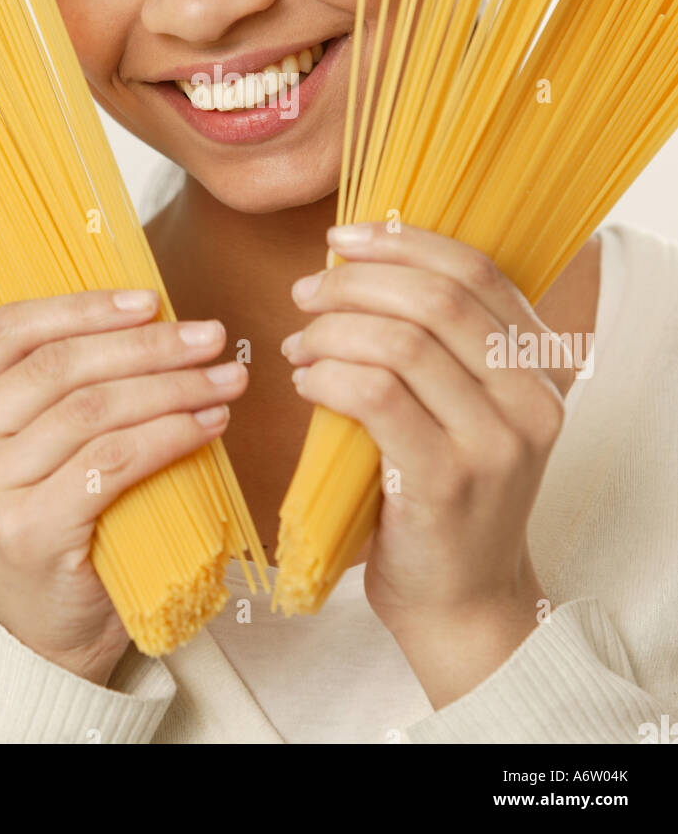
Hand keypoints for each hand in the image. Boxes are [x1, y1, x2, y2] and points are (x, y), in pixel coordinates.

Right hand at [0, 289, 244, 684]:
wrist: (41, 637)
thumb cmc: (44, 525)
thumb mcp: (24, 445)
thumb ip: (51, 383)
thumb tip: (142, 310)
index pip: (7, 332)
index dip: (83, 307)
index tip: (149, 300)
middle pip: (56, 367)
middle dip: (144, 344)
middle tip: (209, 336)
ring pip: (91, 409)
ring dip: (171, 386)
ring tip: (224, 378)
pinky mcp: (24, 534)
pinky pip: (113, 460)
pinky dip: (170, 434)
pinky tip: (208, 424)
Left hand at [281, 221, 569, 707]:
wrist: (460, 598)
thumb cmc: (445, 489)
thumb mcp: (464, 404)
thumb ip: (437, 338)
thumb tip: (358, 257)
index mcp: (538, 364)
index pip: (474, 270)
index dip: (402, 242)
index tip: (341, 238)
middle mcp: (531, 398)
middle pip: (436, 298)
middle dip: (355, 282)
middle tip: (305, 292)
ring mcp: (495, 442)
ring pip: (400, 342)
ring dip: (332, 330)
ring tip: (298, 344)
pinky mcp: (446, 482)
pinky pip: (374, 396)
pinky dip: (328, 375)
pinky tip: (306, 383)